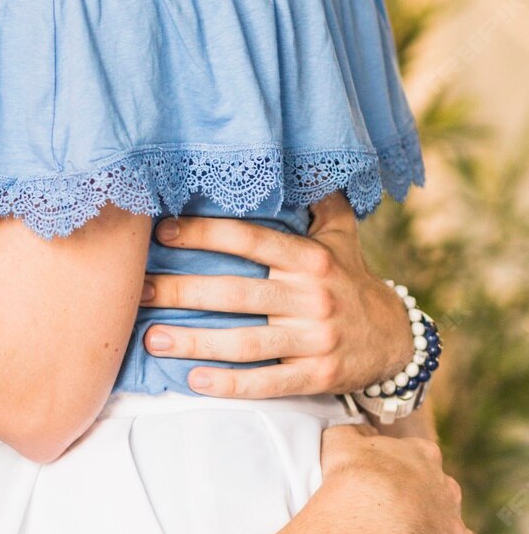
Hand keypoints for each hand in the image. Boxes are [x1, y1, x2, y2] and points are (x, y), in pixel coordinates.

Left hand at [140, 193, 411, 396]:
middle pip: (236, 293)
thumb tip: (298, 148)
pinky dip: (230, 385)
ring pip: (246, 341)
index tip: (162, 232)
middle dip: (181, 291)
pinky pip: (268, 382)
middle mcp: (314, 297)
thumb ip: (317, 197)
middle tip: (137, 291)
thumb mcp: (341, 234)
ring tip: (152, 339)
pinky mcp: (317, 376)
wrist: (397, 339)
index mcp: (311, 258)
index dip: (204, 233)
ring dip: (195, 341)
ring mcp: (316, 339)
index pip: (250, 240)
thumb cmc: (350, 279)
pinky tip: (194, 380)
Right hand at [316, 422, 480, 533]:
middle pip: (448, 502)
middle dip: (438, 514)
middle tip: (418, 526)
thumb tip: (359, 435)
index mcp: (421, 459)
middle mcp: (443, 494)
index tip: (401, 481)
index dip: (413, 472)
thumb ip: (354, 434)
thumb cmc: (353, 475)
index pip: (425, 460)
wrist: (366, 512)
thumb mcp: (344, 439)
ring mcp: (449, 532)